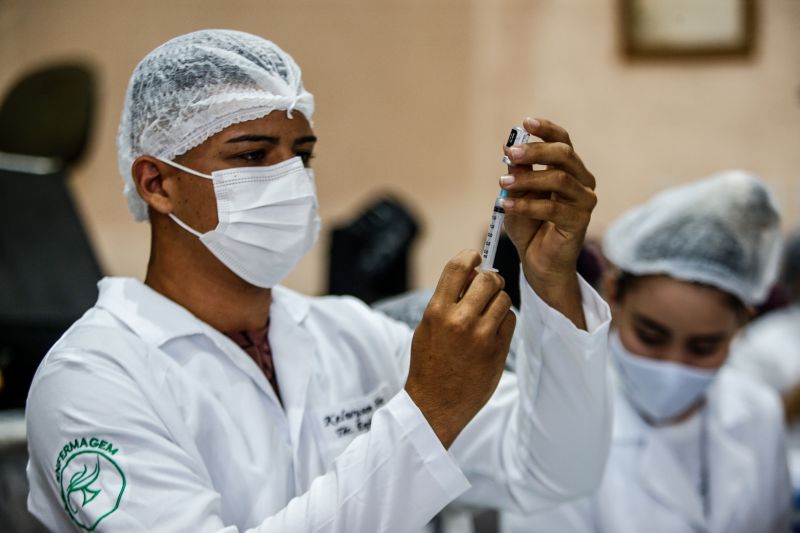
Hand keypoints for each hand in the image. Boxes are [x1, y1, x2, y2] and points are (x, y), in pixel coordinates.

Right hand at [405, 250, 515, 447]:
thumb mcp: (427, 326)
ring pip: (503, 298)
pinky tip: (493, 331)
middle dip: (490, 280)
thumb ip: (447, 299)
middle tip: (487, 289)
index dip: (471, 256)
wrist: (434, 405)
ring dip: (498, 301)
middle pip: (489, 279)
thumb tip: (471, 273)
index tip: (476, 258)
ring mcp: (481, 336)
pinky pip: (510, 320)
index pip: (459, 266)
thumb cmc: (430, 362)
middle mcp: (460, 320)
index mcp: (437, 311)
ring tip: (487, 314)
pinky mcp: (497, 351)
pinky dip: (504, 321)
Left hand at [500, 117, 596, 327]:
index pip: (563, 142)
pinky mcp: (579, 222)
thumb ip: (517, 174)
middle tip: (510, 153)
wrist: (537, 261)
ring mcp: (584, 202)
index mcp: (569, 170)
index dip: (546, 130)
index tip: (525, 122)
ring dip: (528, 178)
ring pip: (559, 179)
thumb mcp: (518, 194)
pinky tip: (506, 204)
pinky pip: (552, 209)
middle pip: (564, 155)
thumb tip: (510, 151)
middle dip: (536, 151)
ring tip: (503, 182)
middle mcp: (582, 182)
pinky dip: (526, 204)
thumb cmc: (529, 226)